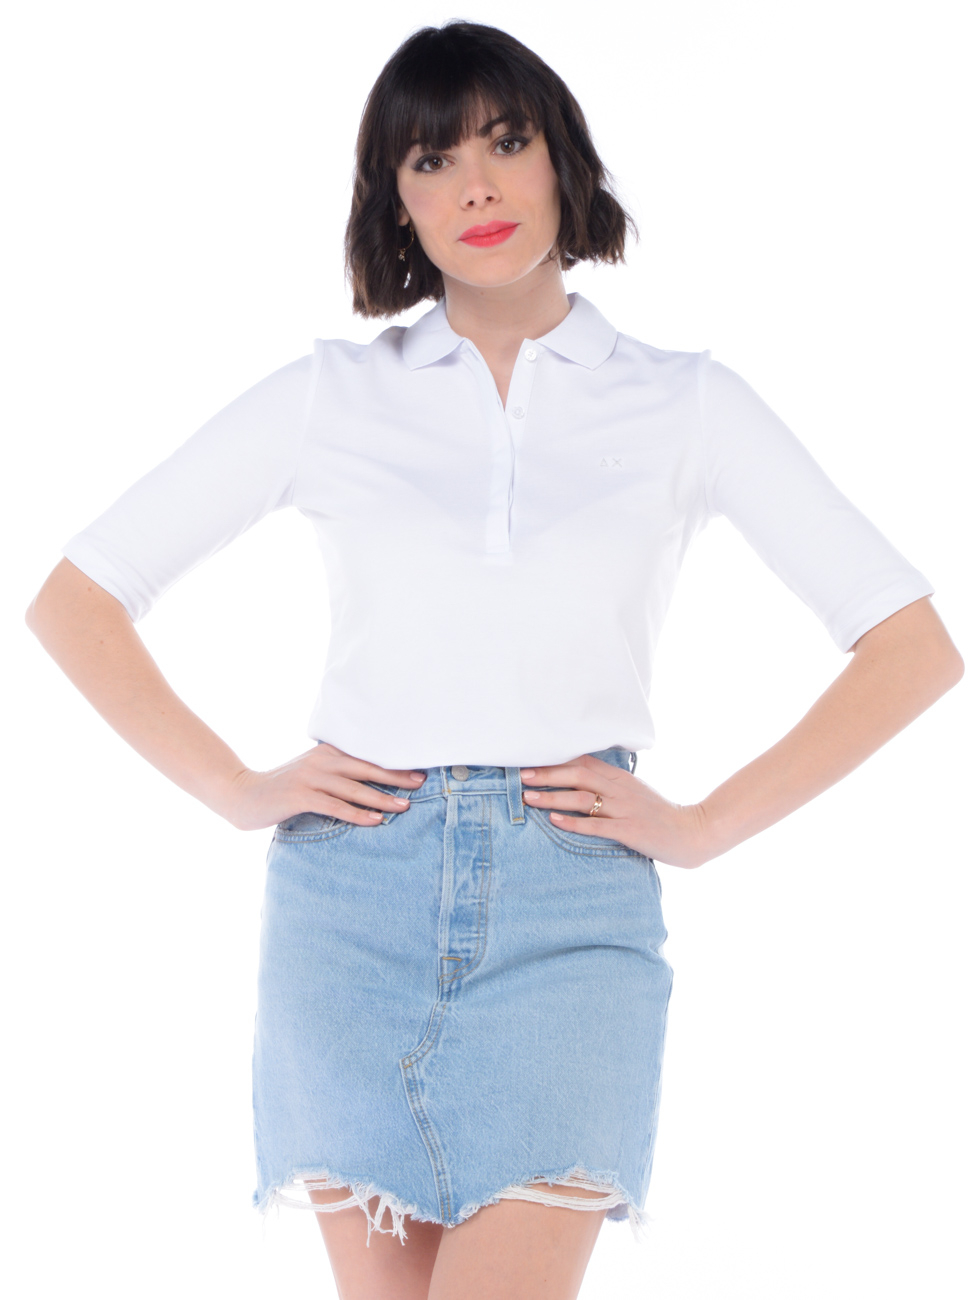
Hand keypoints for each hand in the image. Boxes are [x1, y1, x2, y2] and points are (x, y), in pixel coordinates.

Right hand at [219, 742, 426, 831]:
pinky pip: (335, 806)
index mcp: (326, 752)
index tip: (417, 769)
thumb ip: (335, 774)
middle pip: (366, 768)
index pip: (366, 756)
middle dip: (395, 777)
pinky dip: (357, 814)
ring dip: (381, 798)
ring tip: (404, 807)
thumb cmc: (282, 788)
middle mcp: (321, 761)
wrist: (243, 794)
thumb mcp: (311, 774)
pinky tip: (374, 821)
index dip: (392, 763)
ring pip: (354, 789)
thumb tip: (370, 783)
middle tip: (421, 783)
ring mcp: (310, 777)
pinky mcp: (300, 796)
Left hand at [520, 753, 713, 868]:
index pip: (582, 761)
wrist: (692, 833)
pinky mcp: (630, 830)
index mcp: (620, 778)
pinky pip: (597, 825)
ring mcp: (625, 809)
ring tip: (528, 798)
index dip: (554, 760)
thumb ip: (609, 785)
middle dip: (547, 774)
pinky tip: (554, 822)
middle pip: (578, 774)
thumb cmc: (659, 815)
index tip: (529, 761)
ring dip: (553, 797)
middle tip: (521, 776)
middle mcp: (620, 789)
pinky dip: (574, 822)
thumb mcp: (634, 793)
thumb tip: (578, 780)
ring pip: (582, 798)